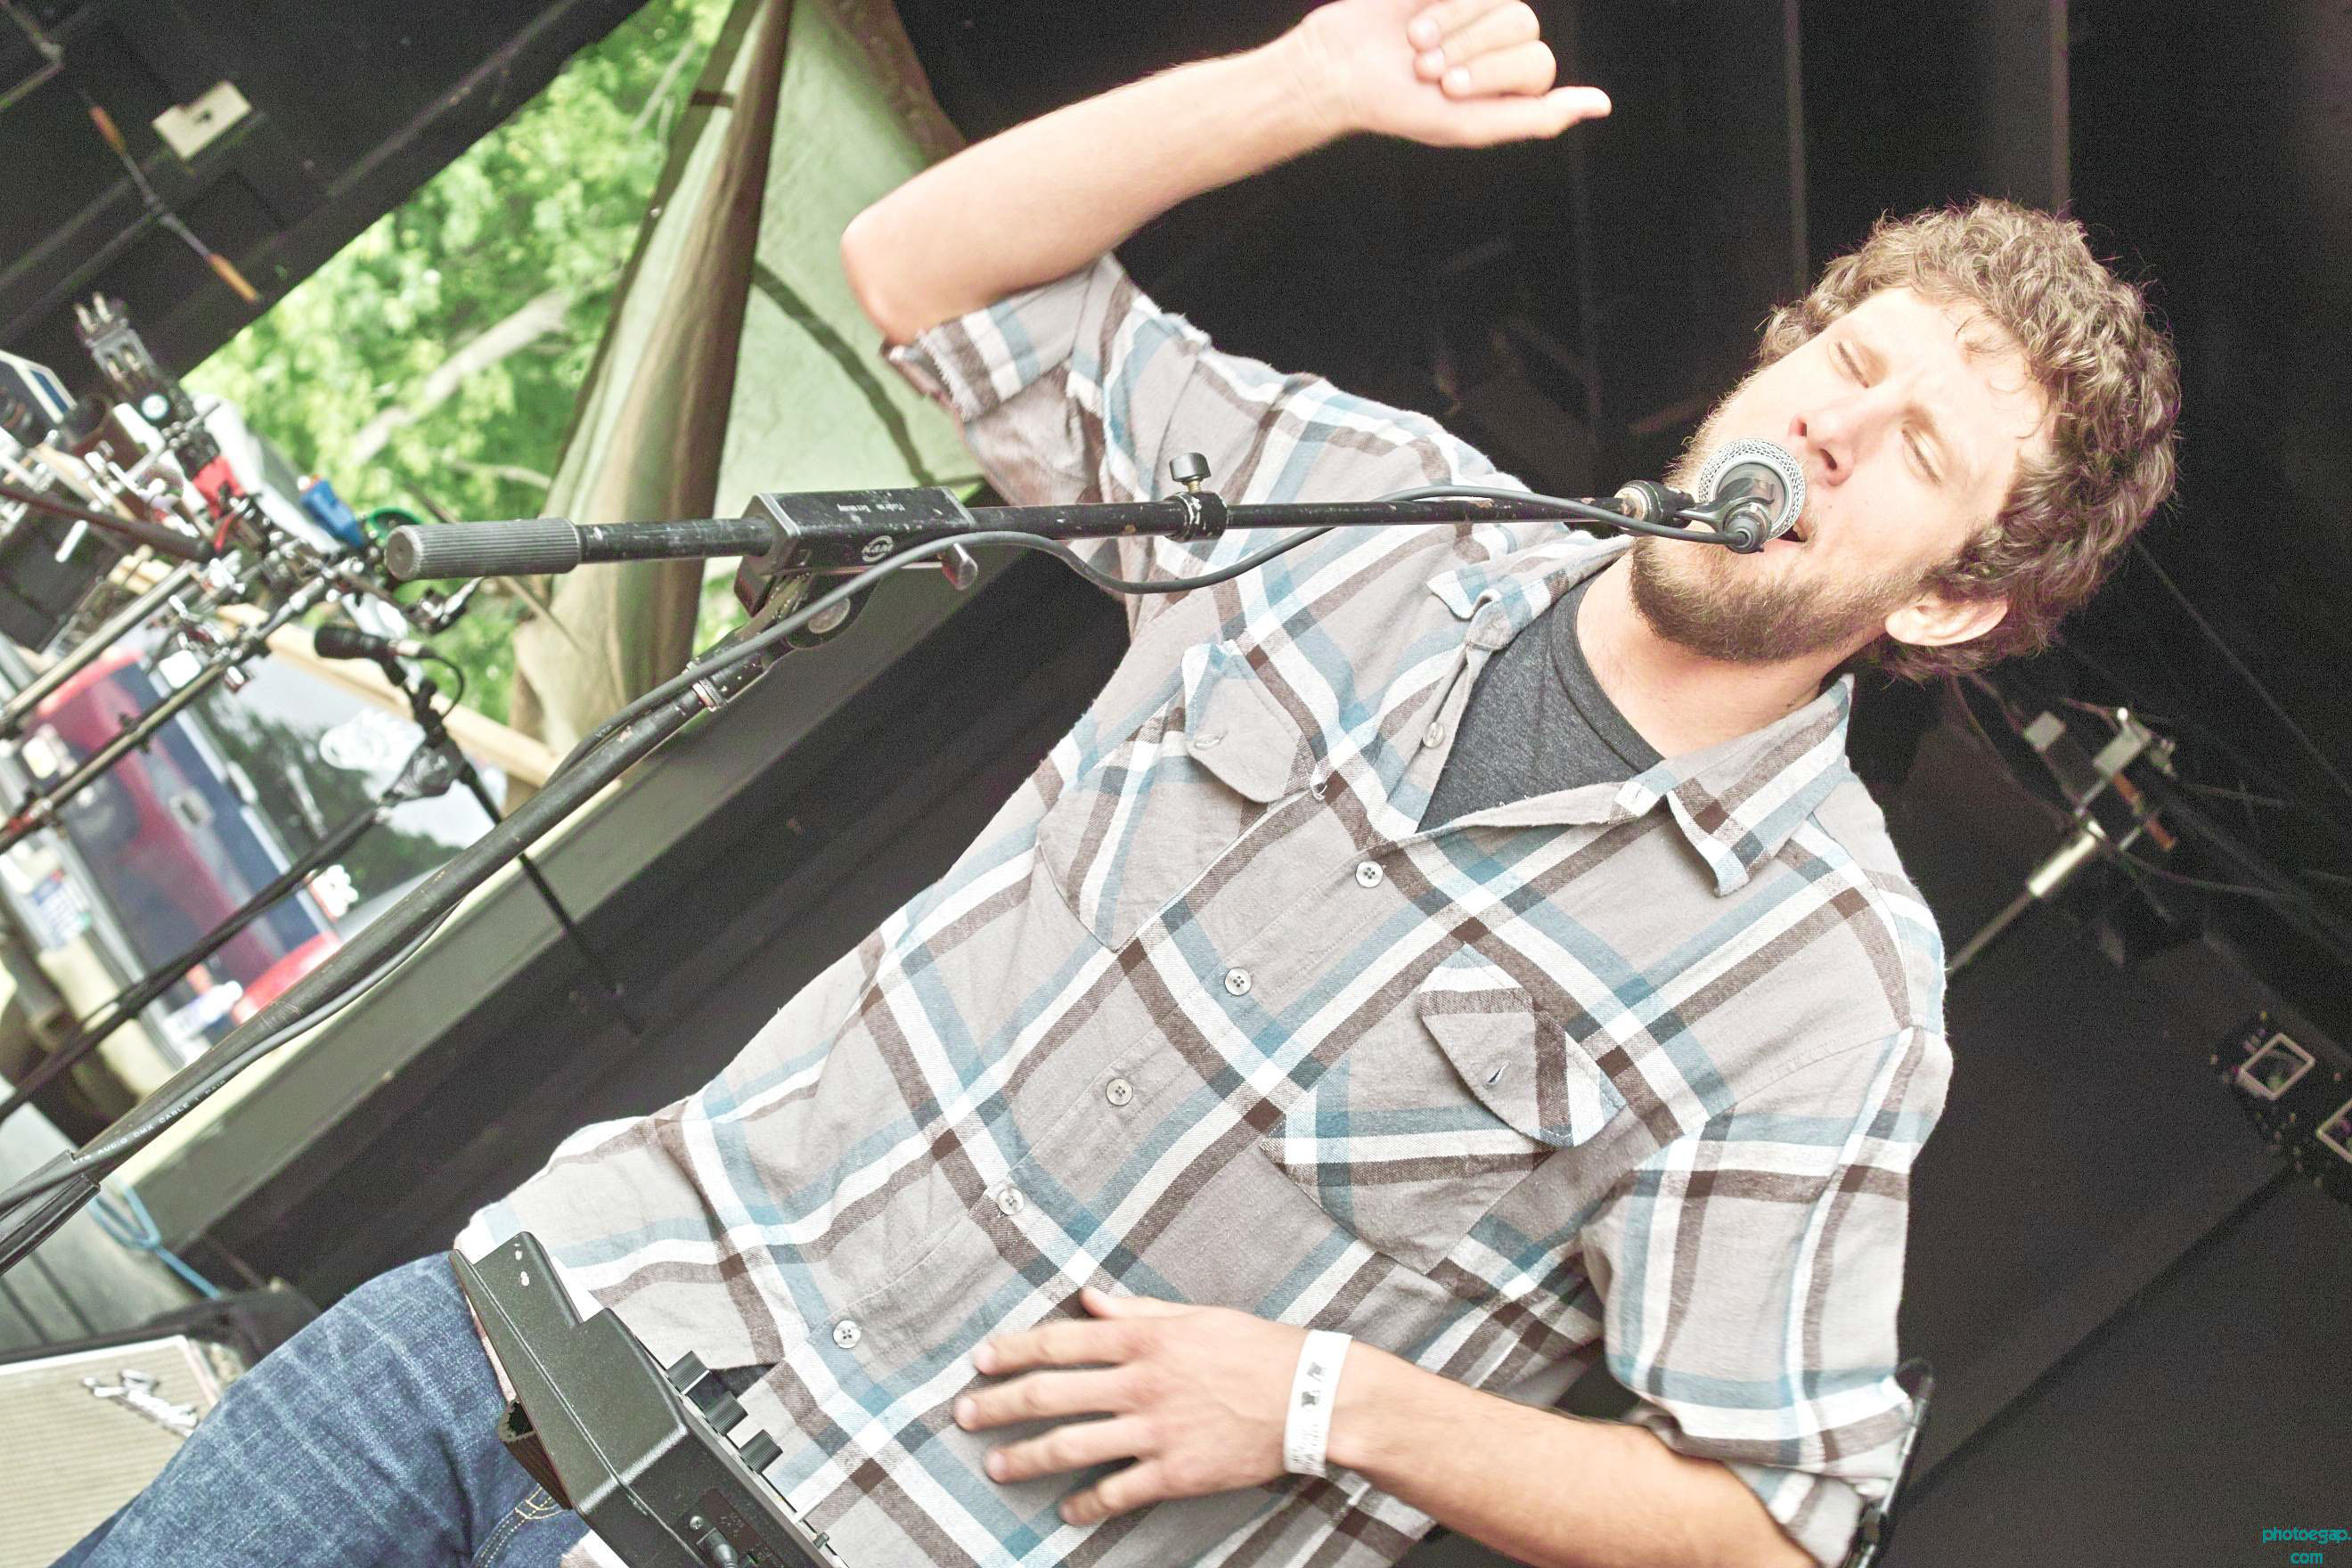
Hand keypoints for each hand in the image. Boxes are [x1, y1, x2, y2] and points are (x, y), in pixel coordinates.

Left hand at [955, 1287, 1319, 1524]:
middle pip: (1050, 1394)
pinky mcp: (1175, 1472)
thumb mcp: (1195, 1315)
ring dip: (1025, 1458)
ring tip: (995, 1466)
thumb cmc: (1255, 1349)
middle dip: (999, 1405)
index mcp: (1144, 1338)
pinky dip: (1086, 1505)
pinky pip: (1117, 1491)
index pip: (1060, 1342)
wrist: (1310, 1397)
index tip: (980, 1361)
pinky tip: (1065, 1511)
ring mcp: (1155, 1430)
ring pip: (1071, 1446)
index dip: (1013, 1351)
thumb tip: (1088, 1299)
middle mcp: (1140, 1383)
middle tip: (964, 1415)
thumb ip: (1136, 1310)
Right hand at [1282, 0, 1610, 147]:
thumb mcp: (1472, 124)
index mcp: (1513, 82)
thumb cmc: (1401, 105)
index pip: (1538, 62)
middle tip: (1427, 68)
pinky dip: (1442, 2)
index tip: (1447, 89)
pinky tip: (1415, 15)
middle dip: (1470, 47)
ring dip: (1452, 21)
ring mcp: (1479, 7)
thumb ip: (1540, 118)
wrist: (1341, 66)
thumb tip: (1602, 105)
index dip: (1492, 71)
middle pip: (1522, 23)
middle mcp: (1502, 40)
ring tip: (1415, 44)